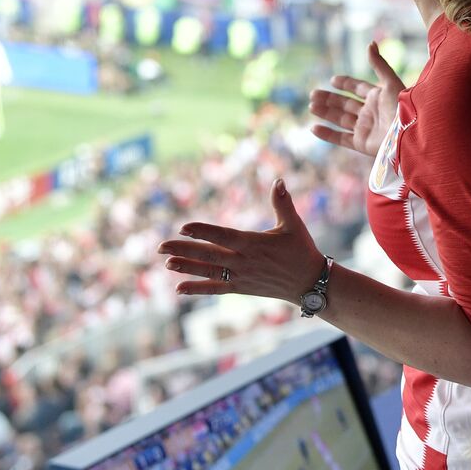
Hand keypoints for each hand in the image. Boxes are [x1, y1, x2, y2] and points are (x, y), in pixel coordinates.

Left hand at [158, 178, 326, 302]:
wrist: (310, 283)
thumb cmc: (302, 250)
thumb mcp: (293, 224)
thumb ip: (282, 203)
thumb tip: (278, 180)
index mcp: (254, 244)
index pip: (223, 236)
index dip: (203, 231)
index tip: (183, 226)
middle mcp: (244, 261)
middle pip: (209, 255)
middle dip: (184, 250)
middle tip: (160, 247)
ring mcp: (241, 277)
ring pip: (209, 272)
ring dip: (186, 268)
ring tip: (166, 263)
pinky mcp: (241, 288)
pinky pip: (216, 289)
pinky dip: (197, 289)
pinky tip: (178, 289)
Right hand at [309, 41, 403, 157]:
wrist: (407, 134)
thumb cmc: (402, 107)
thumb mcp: (390, 82)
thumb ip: (379, 64)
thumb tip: (370, 43)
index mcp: (378, 97)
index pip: (358, 88)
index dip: (346, 83)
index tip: (332, 80)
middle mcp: (371, 112)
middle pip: (346, 104)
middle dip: (329, 99)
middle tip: (313, 94)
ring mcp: (365, 128)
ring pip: (341, 119)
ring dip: (325, 113)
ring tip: (311, 106)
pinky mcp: (361, 143)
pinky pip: (341, 138)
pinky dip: (327, 134)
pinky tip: (314, 127)